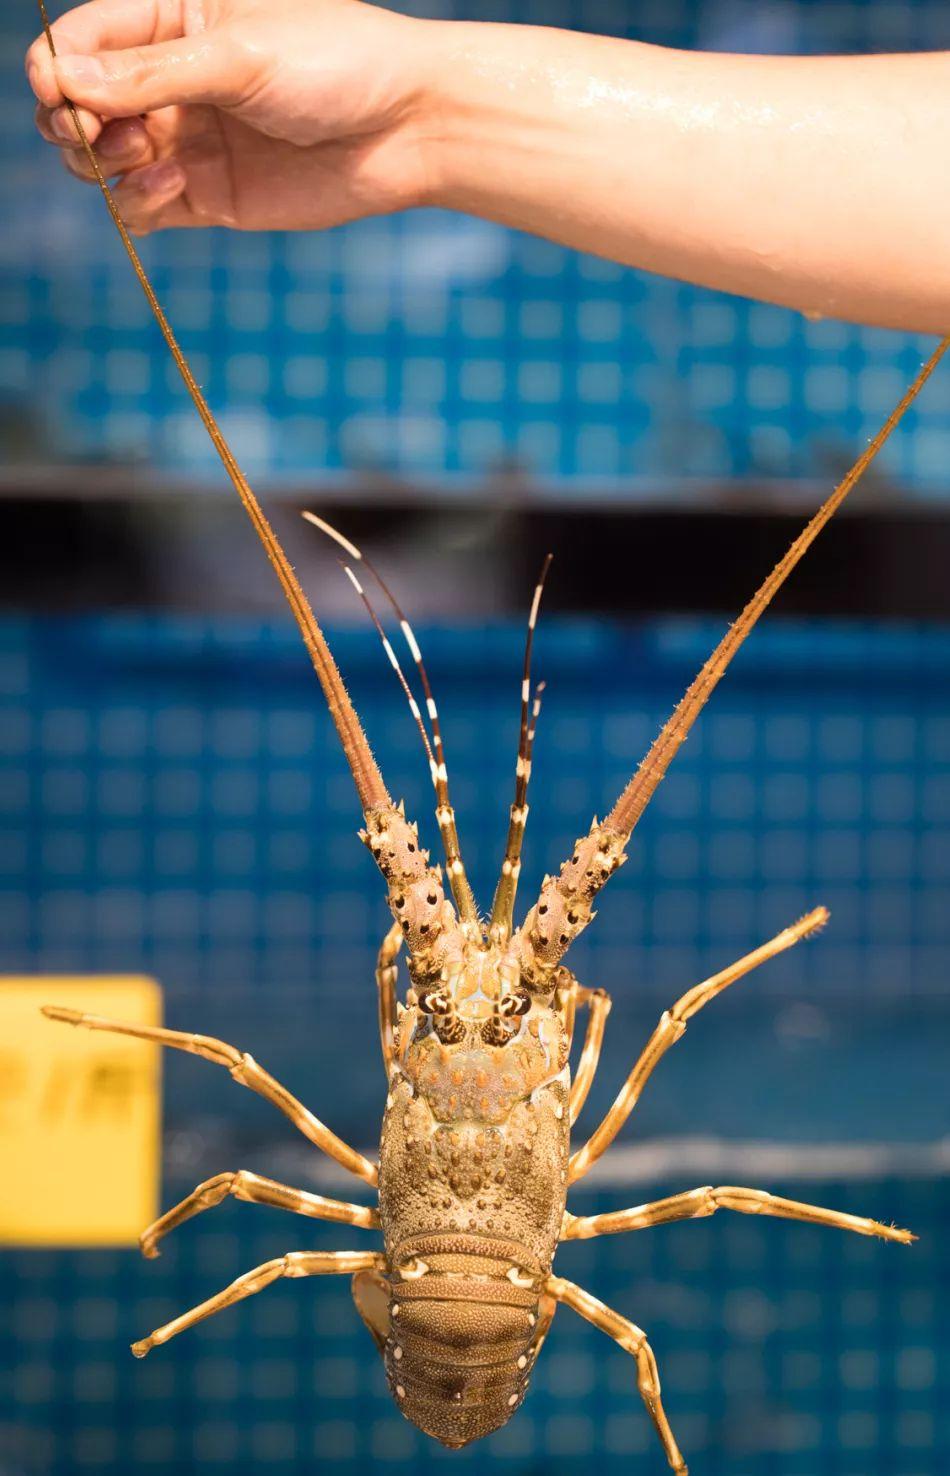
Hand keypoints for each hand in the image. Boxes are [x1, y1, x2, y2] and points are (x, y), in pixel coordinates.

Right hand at [26, 0, 436, 233]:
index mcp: (174, 16)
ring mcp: (188, 138)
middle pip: (81, 102)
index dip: (58, 68)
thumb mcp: (238, 56)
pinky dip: (138, 204)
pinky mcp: (209, 195)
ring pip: (104, 159)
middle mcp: (172, 78)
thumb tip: (63, 81)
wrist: (409, 129)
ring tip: (141, 156)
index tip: (63, 94)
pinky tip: (170, 188)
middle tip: (94, 134)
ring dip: (102, 163)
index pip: (83, 38)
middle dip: (71, 121)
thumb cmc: (337, 63)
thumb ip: (150, 74)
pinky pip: (143, 207)